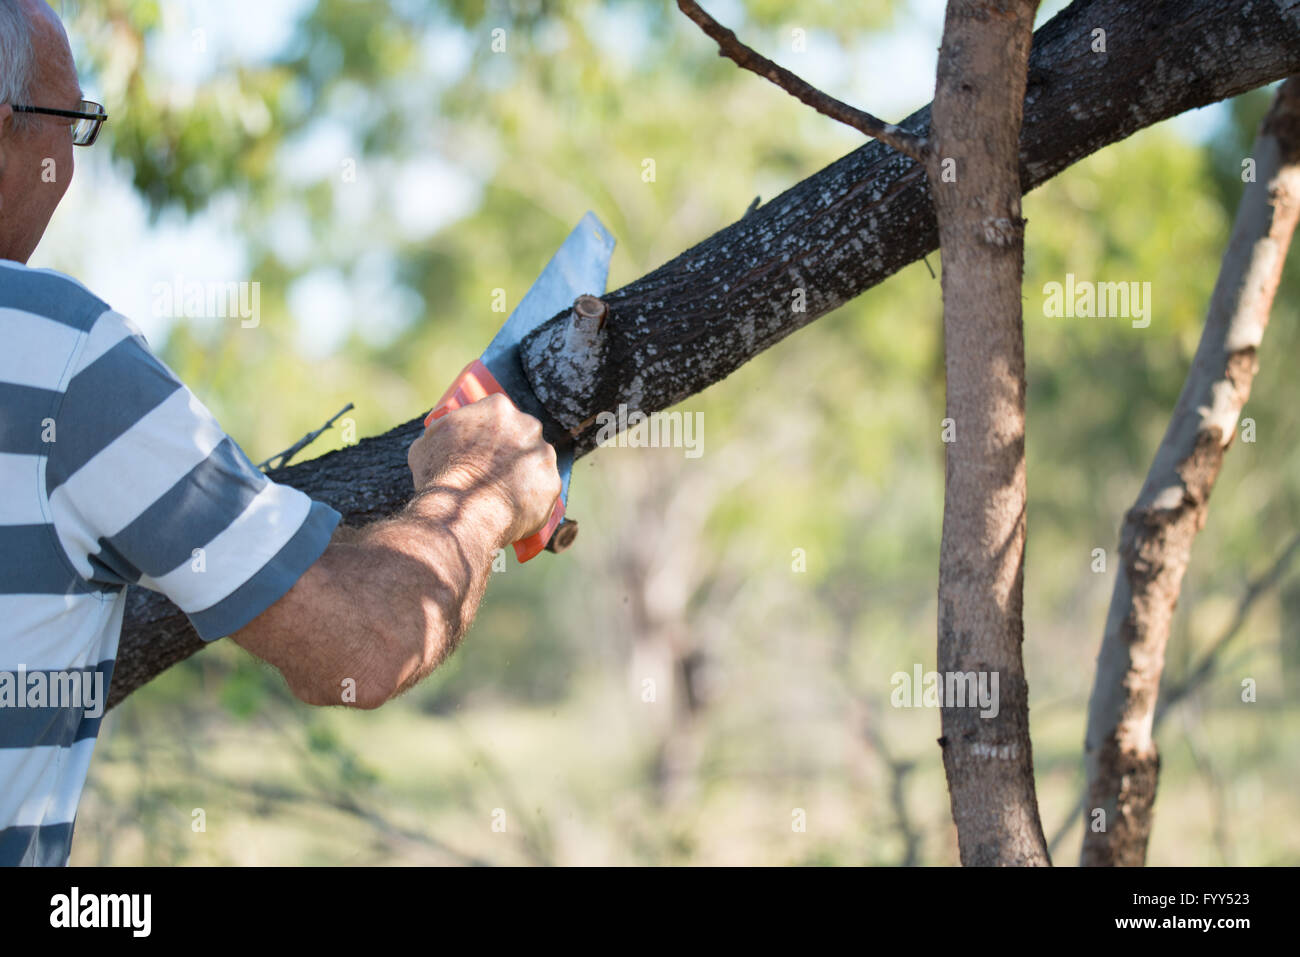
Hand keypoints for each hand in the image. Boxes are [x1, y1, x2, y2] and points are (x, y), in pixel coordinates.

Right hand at [408, 393, 560, 543]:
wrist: (463, 514)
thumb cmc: (440, 477)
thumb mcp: (424, 446)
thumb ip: (438, 434)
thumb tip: (440, 435)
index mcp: (498, 407)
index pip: (497, 415)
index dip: (488, 432)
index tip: (481, 448)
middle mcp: (528, 425)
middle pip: (522, 435)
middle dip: (511, 450)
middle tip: (493, 471)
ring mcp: (543, 454)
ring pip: (536, 461)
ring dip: (525, 473)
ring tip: (504, 493)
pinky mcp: (553, 484)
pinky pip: (544, 489)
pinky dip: (533, 498)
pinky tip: (518, 508)